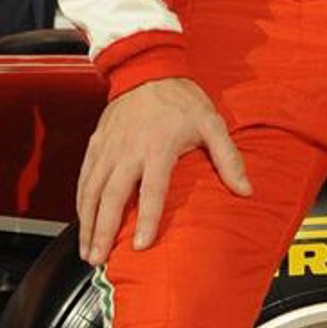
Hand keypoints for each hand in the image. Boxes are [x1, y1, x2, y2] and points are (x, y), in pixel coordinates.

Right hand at [77, 76, 250, 263]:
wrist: (147, 68)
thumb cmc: (181, 98)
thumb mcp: (212, 123)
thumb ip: (229, 158)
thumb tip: (246, 189)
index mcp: (158, 148)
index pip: (151, 191)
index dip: (147, 220)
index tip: (141, 246)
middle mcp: (128, 151)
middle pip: (112, 197)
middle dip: (103, 231)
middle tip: (98, 260)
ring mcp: (109, 148)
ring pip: (92, 191)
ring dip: (87, 222)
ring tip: (88, 250)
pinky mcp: (96, 143)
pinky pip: (84, 177)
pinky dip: (80, 201)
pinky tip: (82, 218)